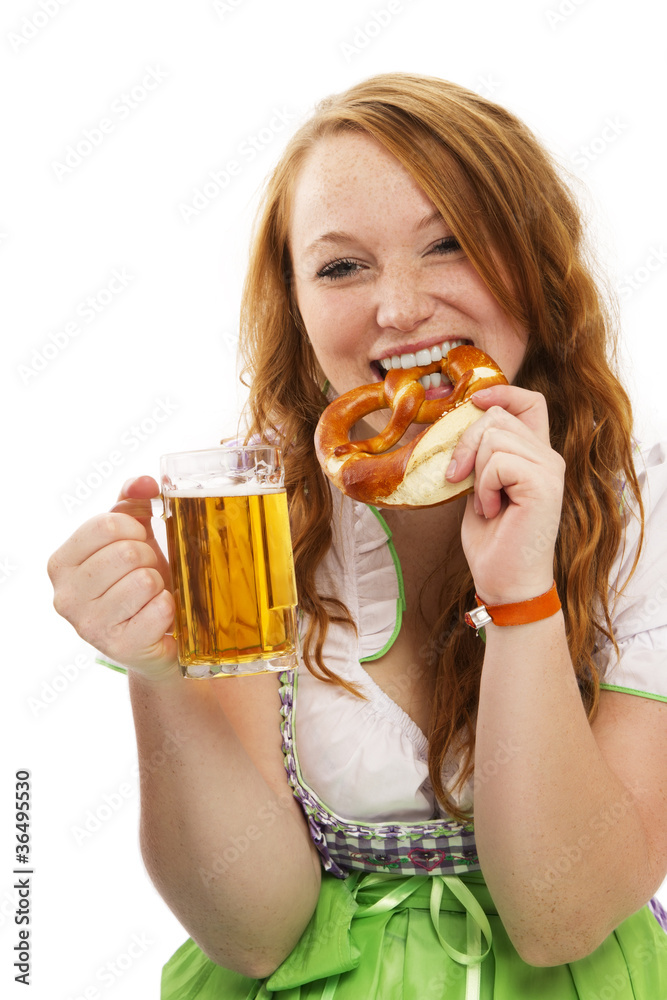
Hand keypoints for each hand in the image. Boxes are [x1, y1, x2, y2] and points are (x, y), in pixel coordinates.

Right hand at [47, 477, 178, 679]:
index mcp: (61, 563)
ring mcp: (90, 626)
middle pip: (127, 552)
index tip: (138, 541)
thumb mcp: (129, 537)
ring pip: (145, 581)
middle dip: (148, 557)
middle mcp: (66, 597)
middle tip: (147, 571)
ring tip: (151, 595)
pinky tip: (159, 616)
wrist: (153, 637)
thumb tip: (145, 482)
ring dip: (159, 583)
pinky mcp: (121, 648)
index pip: (105, 524)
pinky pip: (160, 609)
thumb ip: (131, 503)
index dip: (134, 528)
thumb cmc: (137, 579)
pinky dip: (170, 608)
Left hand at [445, 385, 564, 604]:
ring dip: (475, 472)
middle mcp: (548, 457)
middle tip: (460, 480)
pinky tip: (492, 511)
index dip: (501, 392)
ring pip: (494, 436)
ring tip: (485, 503)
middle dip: (466, 443)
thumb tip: (456, 424)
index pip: (530, 401)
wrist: (505, 582)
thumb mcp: (480, 487)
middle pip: (497, 415)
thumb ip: (480, 456)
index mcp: (535, 455)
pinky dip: (483, 487)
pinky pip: (498, 462)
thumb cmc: (492, 541)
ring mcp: (550, 469)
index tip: (472, 401)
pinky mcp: (544, 484)